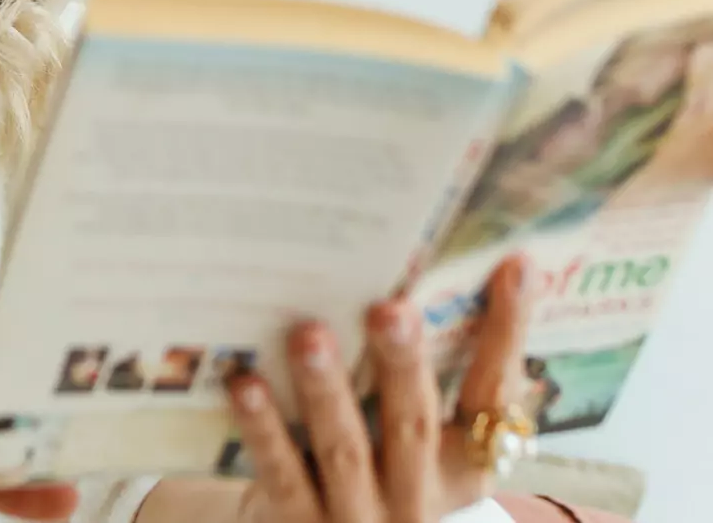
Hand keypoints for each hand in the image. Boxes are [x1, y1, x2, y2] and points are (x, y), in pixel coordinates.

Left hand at [226, 254, 532, 522]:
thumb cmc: (377, 474)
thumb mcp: (419, 444)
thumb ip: (419, 375)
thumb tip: (424, 267)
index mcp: (461, 466)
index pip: (492, 397)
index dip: (507, 335)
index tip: (517, 267)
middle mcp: (417, 496)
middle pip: (412, 423)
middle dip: (402, 364)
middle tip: (390, 308)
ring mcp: (357, 514)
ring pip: (343, 448)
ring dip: (326, 390)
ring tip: (309, 336)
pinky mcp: (297, 522)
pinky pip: (281, 471)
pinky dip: (264, 427)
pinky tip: (247, 384)